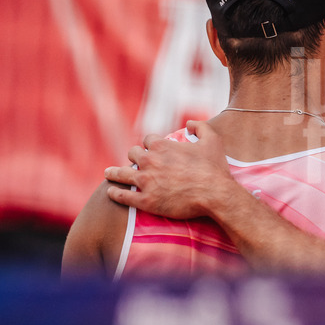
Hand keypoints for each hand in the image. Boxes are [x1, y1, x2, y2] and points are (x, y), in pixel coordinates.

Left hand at [103, 120, 236, 218]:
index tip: (151, 149)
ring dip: (114, 173)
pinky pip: (124, 196)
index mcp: (162, 146)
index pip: (147, 140)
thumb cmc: (214, 168)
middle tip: (134, 162)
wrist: (215, 194)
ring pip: (121, 174)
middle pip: (133, 154)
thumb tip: (189, 123)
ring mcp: (146, 182)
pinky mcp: (146, 201)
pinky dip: (116, 194)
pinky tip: (111, 192)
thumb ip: (200, 126)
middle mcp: (150, 161)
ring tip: (108, 173)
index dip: (149, 144)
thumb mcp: (212, 139)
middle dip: (134, 156)